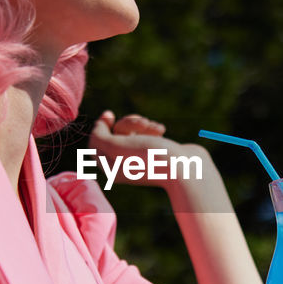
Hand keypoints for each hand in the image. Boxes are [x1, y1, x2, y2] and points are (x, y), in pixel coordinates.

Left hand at [88, 111, 209, 187]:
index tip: (109, 115)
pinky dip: (153, 128)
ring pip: (131, 132)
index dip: (100, 127)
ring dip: (142, 124)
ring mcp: (141, 159)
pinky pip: (147, 134)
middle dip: (128, 123)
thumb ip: (99, 136)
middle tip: (142, 123)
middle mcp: (124, 165)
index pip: (95, 144)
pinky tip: (162, 131)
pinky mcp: (156, 153)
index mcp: (111, 169)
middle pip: (115, 135)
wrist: (187, 168)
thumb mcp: (116, 147)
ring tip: (157, 129)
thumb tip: (100, 125)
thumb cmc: (150, 158)